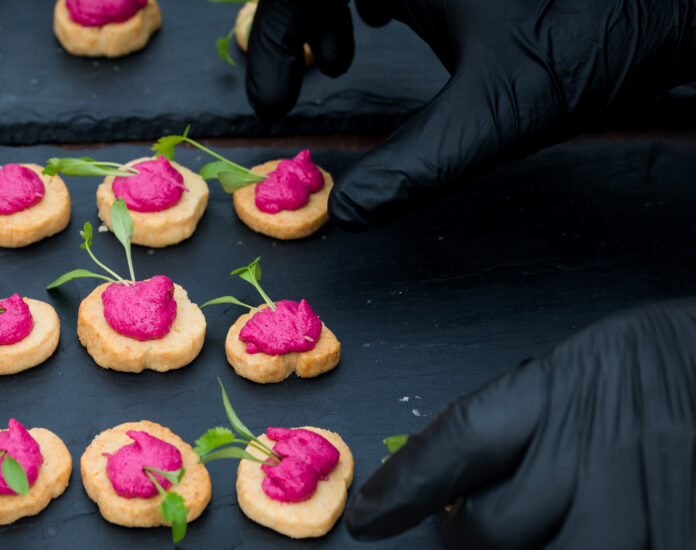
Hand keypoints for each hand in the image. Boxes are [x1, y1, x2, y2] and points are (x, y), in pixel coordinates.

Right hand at [245, 0, 695, 227]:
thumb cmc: (595, 34)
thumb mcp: (494, 112)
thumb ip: (413, 167)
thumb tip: (348, 214)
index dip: (268, 43)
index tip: (275, 101)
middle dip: (295, 23)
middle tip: (307, 81)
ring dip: (330, 4)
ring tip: (343, 58)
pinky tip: (391, 18)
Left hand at [346, 299, 695, 549]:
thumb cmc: (663, 365)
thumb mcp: (581, 364)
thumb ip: (520, 415)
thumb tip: (455, 486)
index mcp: (560, 386)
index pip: (459, 440)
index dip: (405, 489)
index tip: (368, 521)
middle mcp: (602, 441)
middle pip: (496, 532)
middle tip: (503, 542)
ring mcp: (659, 497)